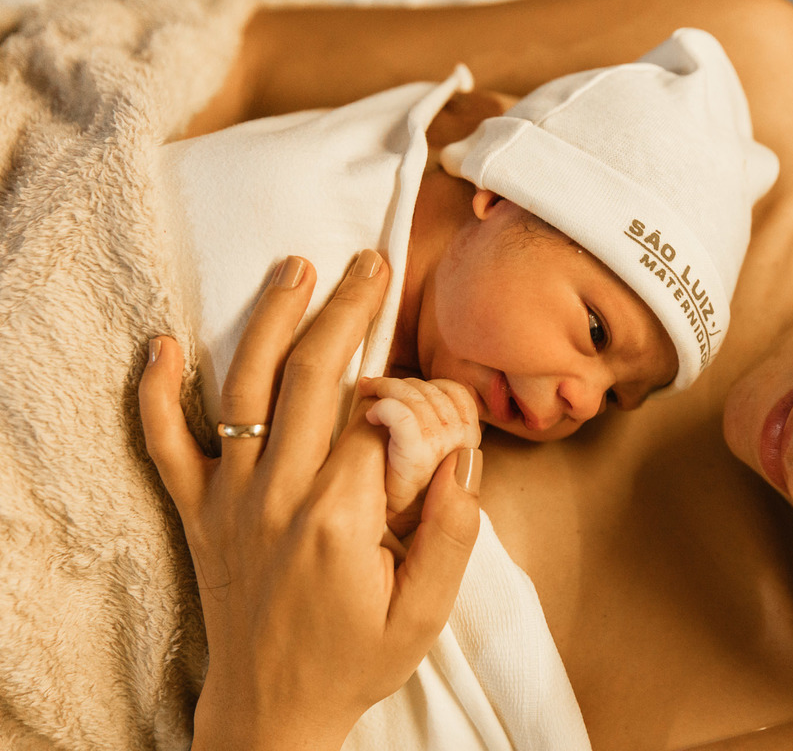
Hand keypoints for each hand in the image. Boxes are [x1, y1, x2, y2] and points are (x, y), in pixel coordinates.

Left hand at [138, 251, 481, 750]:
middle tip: (370, 263)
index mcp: (341, 518)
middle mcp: (278, 495)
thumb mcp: (426, 615)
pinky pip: (164, 444)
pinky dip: (154, 393)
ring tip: (294, 267)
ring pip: (244, 389)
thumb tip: (463, 458)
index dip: (418, 394)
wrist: (272, 713)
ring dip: (269, 321)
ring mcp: (231, 499)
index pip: (383, 418)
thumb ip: (454, 532)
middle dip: (347, 309)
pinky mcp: (198, 512)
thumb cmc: (353, 661)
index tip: (440, 396)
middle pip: (312, 377)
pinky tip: (160, 344)